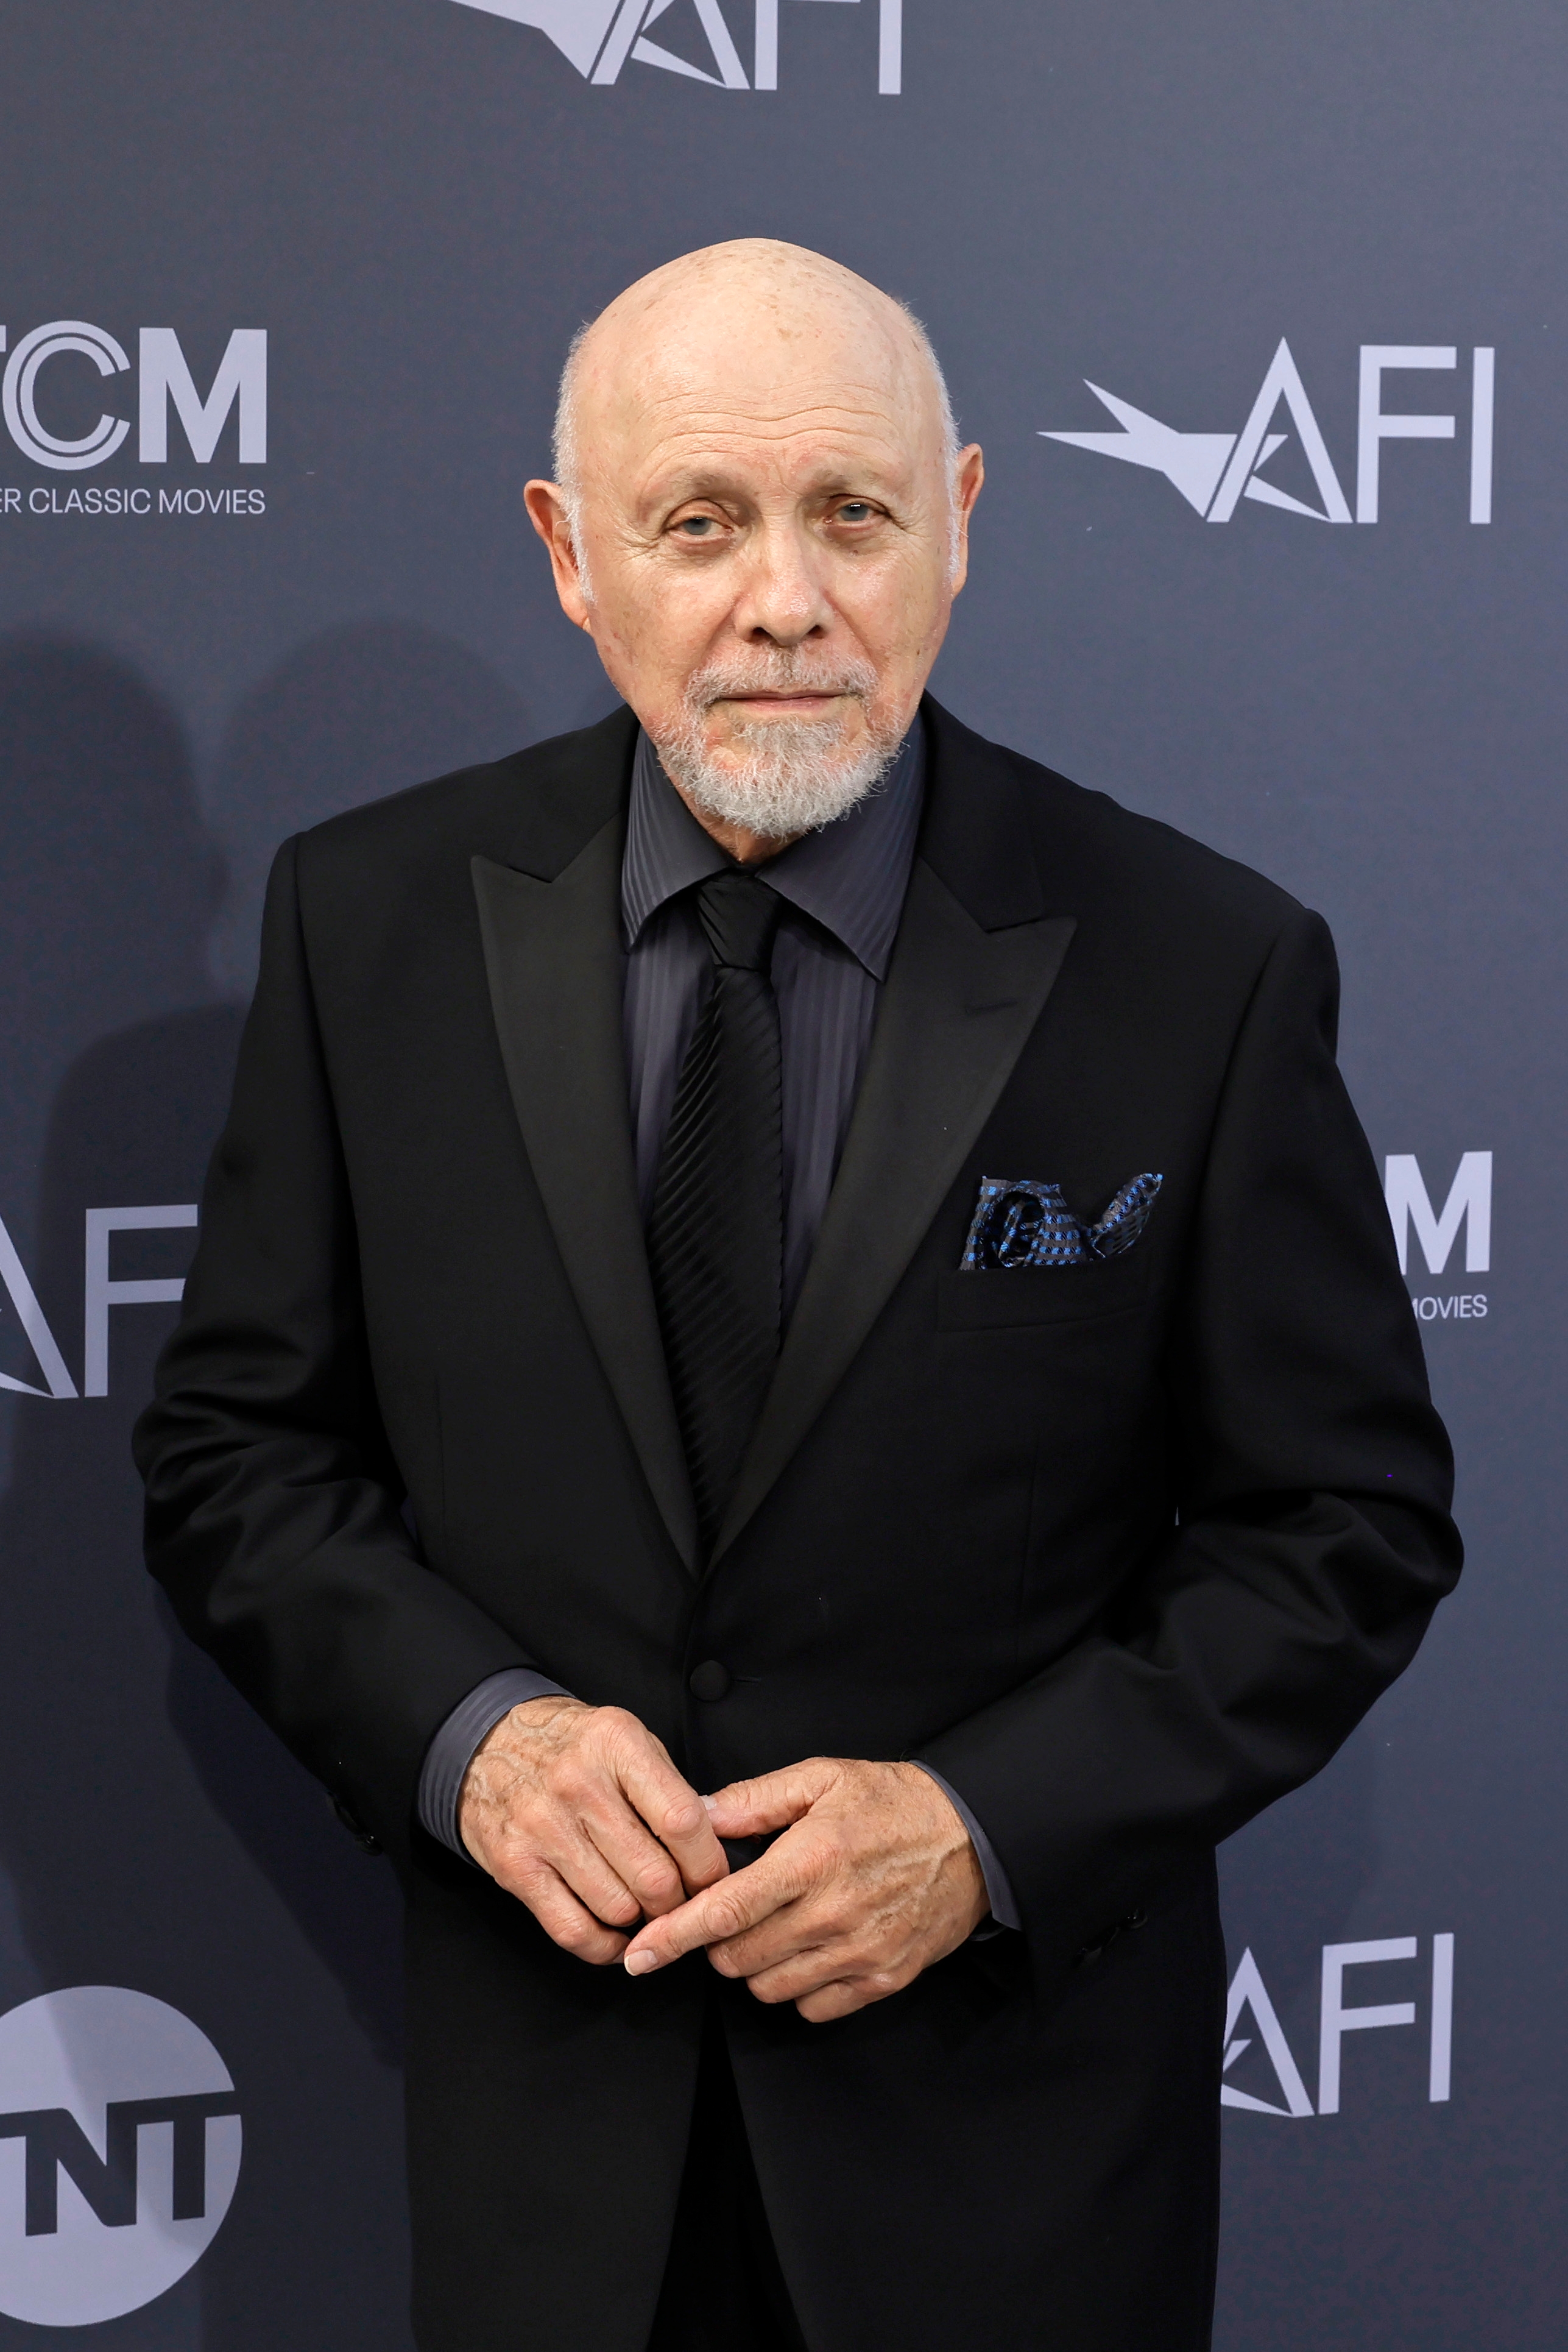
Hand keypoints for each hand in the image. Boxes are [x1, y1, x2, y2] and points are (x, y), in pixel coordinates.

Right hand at [459, 1697, 728, 1963]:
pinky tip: (617, 1937)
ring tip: (647, 1912)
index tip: (716, 1880)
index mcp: (616, 1744)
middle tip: (683, 1902)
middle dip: (679, 1903)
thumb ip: (668, 1788)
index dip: (709, 1864)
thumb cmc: (570, 1745)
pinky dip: (604, 1947)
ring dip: (642, 1924)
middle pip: (654, 1876)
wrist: (489, 1743)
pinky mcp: (514, 1866)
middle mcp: (578, 1784)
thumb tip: (714, 1846)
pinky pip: (573, 1930)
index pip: (683, 1821)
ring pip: (618, 1909)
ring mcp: (542, 1827)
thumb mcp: (627, 1739)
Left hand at [620, 1759, 988, 2021]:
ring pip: (770, 1987)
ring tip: (774, 1928)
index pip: (725, 1911)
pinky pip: (814, 2008)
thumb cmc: (893, 1802)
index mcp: (811, 1860)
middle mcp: (832, 1914)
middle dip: (718, 1942)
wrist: (974, 1837)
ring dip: (755, 1965)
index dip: (674, 1936)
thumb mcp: (823, 1778)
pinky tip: (808, 1952)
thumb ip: (755, 1798)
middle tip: (733, 1913)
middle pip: (739, 1957)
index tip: (639, 1954)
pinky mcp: (883, 1980)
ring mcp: (860, 1953)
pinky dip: (798, 1989)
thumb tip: (698, 1815)